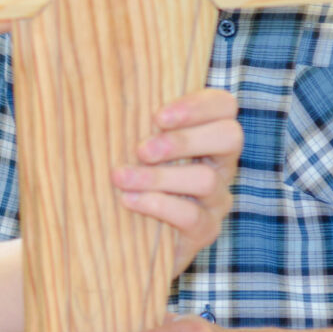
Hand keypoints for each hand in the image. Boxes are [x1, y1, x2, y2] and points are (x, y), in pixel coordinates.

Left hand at [112, 88, 241, 270]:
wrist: (118, 237)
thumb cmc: (121, 178)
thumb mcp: (127, 145)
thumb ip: (130, 121)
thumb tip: (103, 93)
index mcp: (205, 135)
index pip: (224, 105)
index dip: (197, 105)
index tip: (158, 117)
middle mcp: (220, 164)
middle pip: (229, 137)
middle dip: (183, 140)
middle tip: (141, 151)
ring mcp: (216, 199)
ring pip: (206, 179)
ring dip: (158, 177)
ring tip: (120, 178)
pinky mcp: (205, 230)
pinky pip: (191, 216)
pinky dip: (157, 204)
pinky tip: (128, 201)